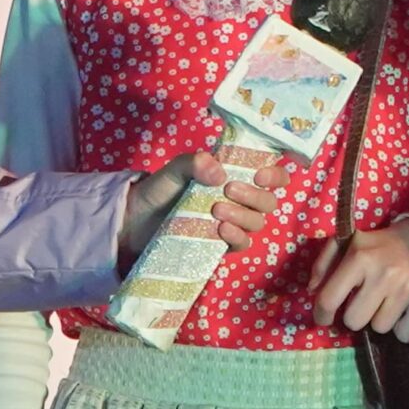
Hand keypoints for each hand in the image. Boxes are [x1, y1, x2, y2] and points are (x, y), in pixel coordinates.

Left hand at [121, 152, 289, 266]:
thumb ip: (194, 163)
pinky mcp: (220, 245)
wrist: (134, 222)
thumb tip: (220, 172)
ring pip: (257, 223)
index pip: (270, 175)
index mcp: (233, 176)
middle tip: (229, 190)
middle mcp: (238, 201)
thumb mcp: (174, 170)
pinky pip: (242, 244)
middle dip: (255, 196)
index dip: (275, 174)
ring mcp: (231, 224)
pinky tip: (221, 230)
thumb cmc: (158, 190)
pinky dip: (237, 237)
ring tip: (216, 210)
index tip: (260, 174)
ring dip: (243, 215)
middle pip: (268, 201)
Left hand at [308, 220, 408, 338]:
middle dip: (355, 315)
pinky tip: (400, 309)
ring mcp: (407, 288)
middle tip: (362, 302)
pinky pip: (404, 334)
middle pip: (354, 321)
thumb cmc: (379, 245)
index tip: (324, 318)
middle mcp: (384, 273)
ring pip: (379, 329)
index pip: (329, 299)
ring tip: (384, 302)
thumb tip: (312, 291)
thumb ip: (324, 264)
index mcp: (360, 256)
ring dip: (378, 319)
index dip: (321, 314)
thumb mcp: (347, 243)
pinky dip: (400, 327)